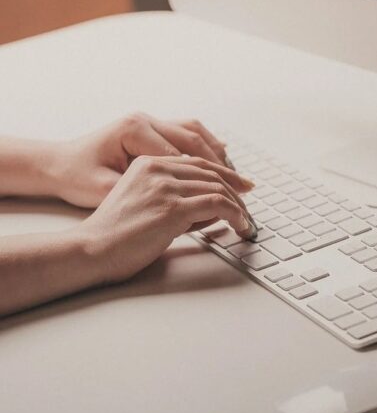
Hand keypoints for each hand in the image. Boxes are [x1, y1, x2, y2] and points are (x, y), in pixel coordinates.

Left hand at [51, 113, 241, 207]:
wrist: (57, 163)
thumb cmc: (76, 177)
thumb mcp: (106, 190)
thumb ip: (145, 193)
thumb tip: (181, 204)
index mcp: (134, 130)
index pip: (183, 155)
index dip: (208, 179)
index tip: (227, 198)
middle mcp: (144, 119)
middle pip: (195, 140)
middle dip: (223, 166)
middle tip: (245, 187)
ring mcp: (149, 120)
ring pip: (196, 131)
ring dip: (219, 154)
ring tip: (238, 176)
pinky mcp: (152, 127)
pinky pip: (188, 131)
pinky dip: (208, 144)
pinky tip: (222, 159)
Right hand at [76, 155, 255, 283]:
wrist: (92, 249)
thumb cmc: (116, 235)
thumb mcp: (146, 204)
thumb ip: (177, 199)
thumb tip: (214, 209)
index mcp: (148, 164)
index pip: (197, 163)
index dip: (224, 173)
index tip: (241, 185)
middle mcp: (157, 169)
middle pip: (211, 173)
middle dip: (236, 189)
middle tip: (248, 204)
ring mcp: (165, 187)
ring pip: (217, 187)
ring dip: (237, 205)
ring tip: (245, 221)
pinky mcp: (172, 208)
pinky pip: (217, 204)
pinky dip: (234, 214)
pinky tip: (239, 225)